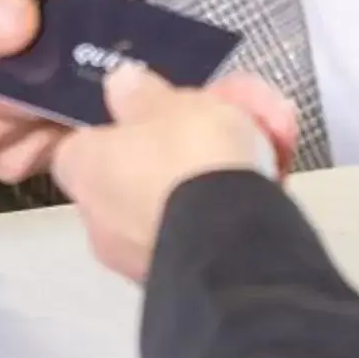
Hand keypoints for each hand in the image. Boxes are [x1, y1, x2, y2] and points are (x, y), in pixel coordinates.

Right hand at [0, 0, 129, 184]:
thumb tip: (17, 28)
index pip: (23, 77)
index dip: (66, 33)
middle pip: (55, 103)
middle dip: (88, 43)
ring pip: (73, 122)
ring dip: (92, 65)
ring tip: (78, 7)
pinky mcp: (16, 157)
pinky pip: (70, 136)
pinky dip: (85, 92)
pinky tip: (73, 50)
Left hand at [51, 65, 302, 281]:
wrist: (234, 238)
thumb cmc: (189, 158)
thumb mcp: (168, 102)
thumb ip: (141, 93)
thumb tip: (120, 84)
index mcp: (84, 169)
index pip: (87, 143)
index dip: (124, 123)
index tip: (157, 109)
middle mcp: (103, 219)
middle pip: (145, 167)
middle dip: (190, 140)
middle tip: (231, 113)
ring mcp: (142, 252)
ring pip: (183, 194)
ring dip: (223, 164)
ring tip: (273, 135)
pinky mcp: (184, 273)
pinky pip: (205, 225)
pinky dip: (233, 201)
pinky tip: (274, 175)